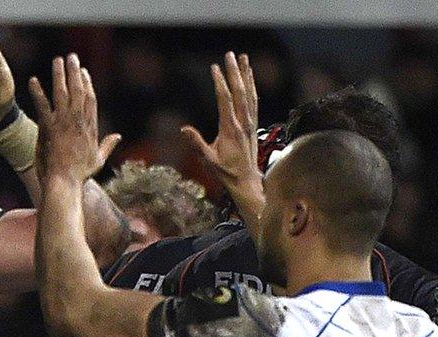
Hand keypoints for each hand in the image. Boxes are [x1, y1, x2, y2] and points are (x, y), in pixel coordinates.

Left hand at [30, 54, 120, 186]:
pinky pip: (42, 105)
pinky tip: (33, 80)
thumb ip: (108, 145)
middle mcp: (79, 121)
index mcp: (90, 127)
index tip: (84, 72)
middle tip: (72, 57)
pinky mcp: (49, 127)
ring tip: (58, 60)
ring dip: (60, 74)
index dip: (87, 84)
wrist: (65, 182)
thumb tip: (118, 136)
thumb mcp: (99, 159)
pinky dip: (37, 92)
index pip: (90, 99)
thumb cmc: (80, 175)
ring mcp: (64, 123)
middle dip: (75, 72)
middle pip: (79, 90)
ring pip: (63, 92)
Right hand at [181, 52, 259, 194]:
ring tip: (244, 58)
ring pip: (249, 93)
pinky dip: (252, 86)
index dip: (219, 82)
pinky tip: (250, 77)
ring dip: (246, 75)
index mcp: (230, 129)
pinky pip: (254, 101)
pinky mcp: (253, 125)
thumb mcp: (207, 160)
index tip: (215, 68)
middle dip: (234, 72)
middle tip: (230, 54)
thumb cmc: (225, 171)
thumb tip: (183, 129)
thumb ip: (196, 143)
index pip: (225, 100)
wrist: (246, 180)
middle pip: (239, 91)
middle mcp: (243, 122)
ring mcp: (250, 123)